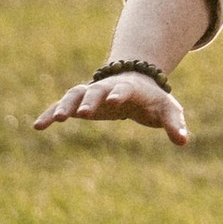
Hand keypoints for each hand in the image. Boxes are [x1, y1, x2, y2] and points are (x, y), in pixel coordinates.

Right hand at [33, 69, 188, 145]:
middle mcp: (107, 87)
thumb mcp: (168, 110)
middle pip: (95, 90)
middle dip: (89, 100)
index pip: (124, 89)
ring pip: (74, 95)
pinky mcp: (80, 103)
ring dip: (65, 105)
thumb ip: (175, 124)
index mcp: (130, 88)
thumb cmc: (153, 100)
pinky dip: (50, 113)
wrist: (136, 83)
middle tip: (82, 114)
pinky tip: (38, 126)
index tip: (114, 101)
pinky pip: (62, 106)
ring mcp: (91, 93)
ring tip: (55, 120)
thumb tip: (184, 141)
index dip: (119, 93)